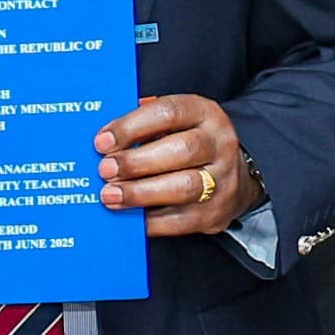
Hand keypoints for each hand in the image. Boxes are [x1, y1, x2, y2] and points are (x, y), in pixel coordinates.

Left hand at [96, 94, 265, 236]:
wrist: (233, 174)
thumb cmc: (189, 143)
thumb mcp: (175, 123)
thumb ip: (143, 125)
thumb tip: (104, 141)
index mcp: (204, 113)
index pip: (169, 113)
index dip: (132, 127)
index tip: (102, 141)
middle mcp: (218, 144)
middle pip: (181, 151)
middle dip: (136, 162)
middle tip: (105, 170)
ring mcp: (221, 180)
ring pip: (183, 187)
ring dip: (140, 193)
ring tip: (110, 195)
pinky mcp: (215, 213)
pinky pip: (180, 220)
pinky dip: (149, 221)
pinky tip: (128, 216)